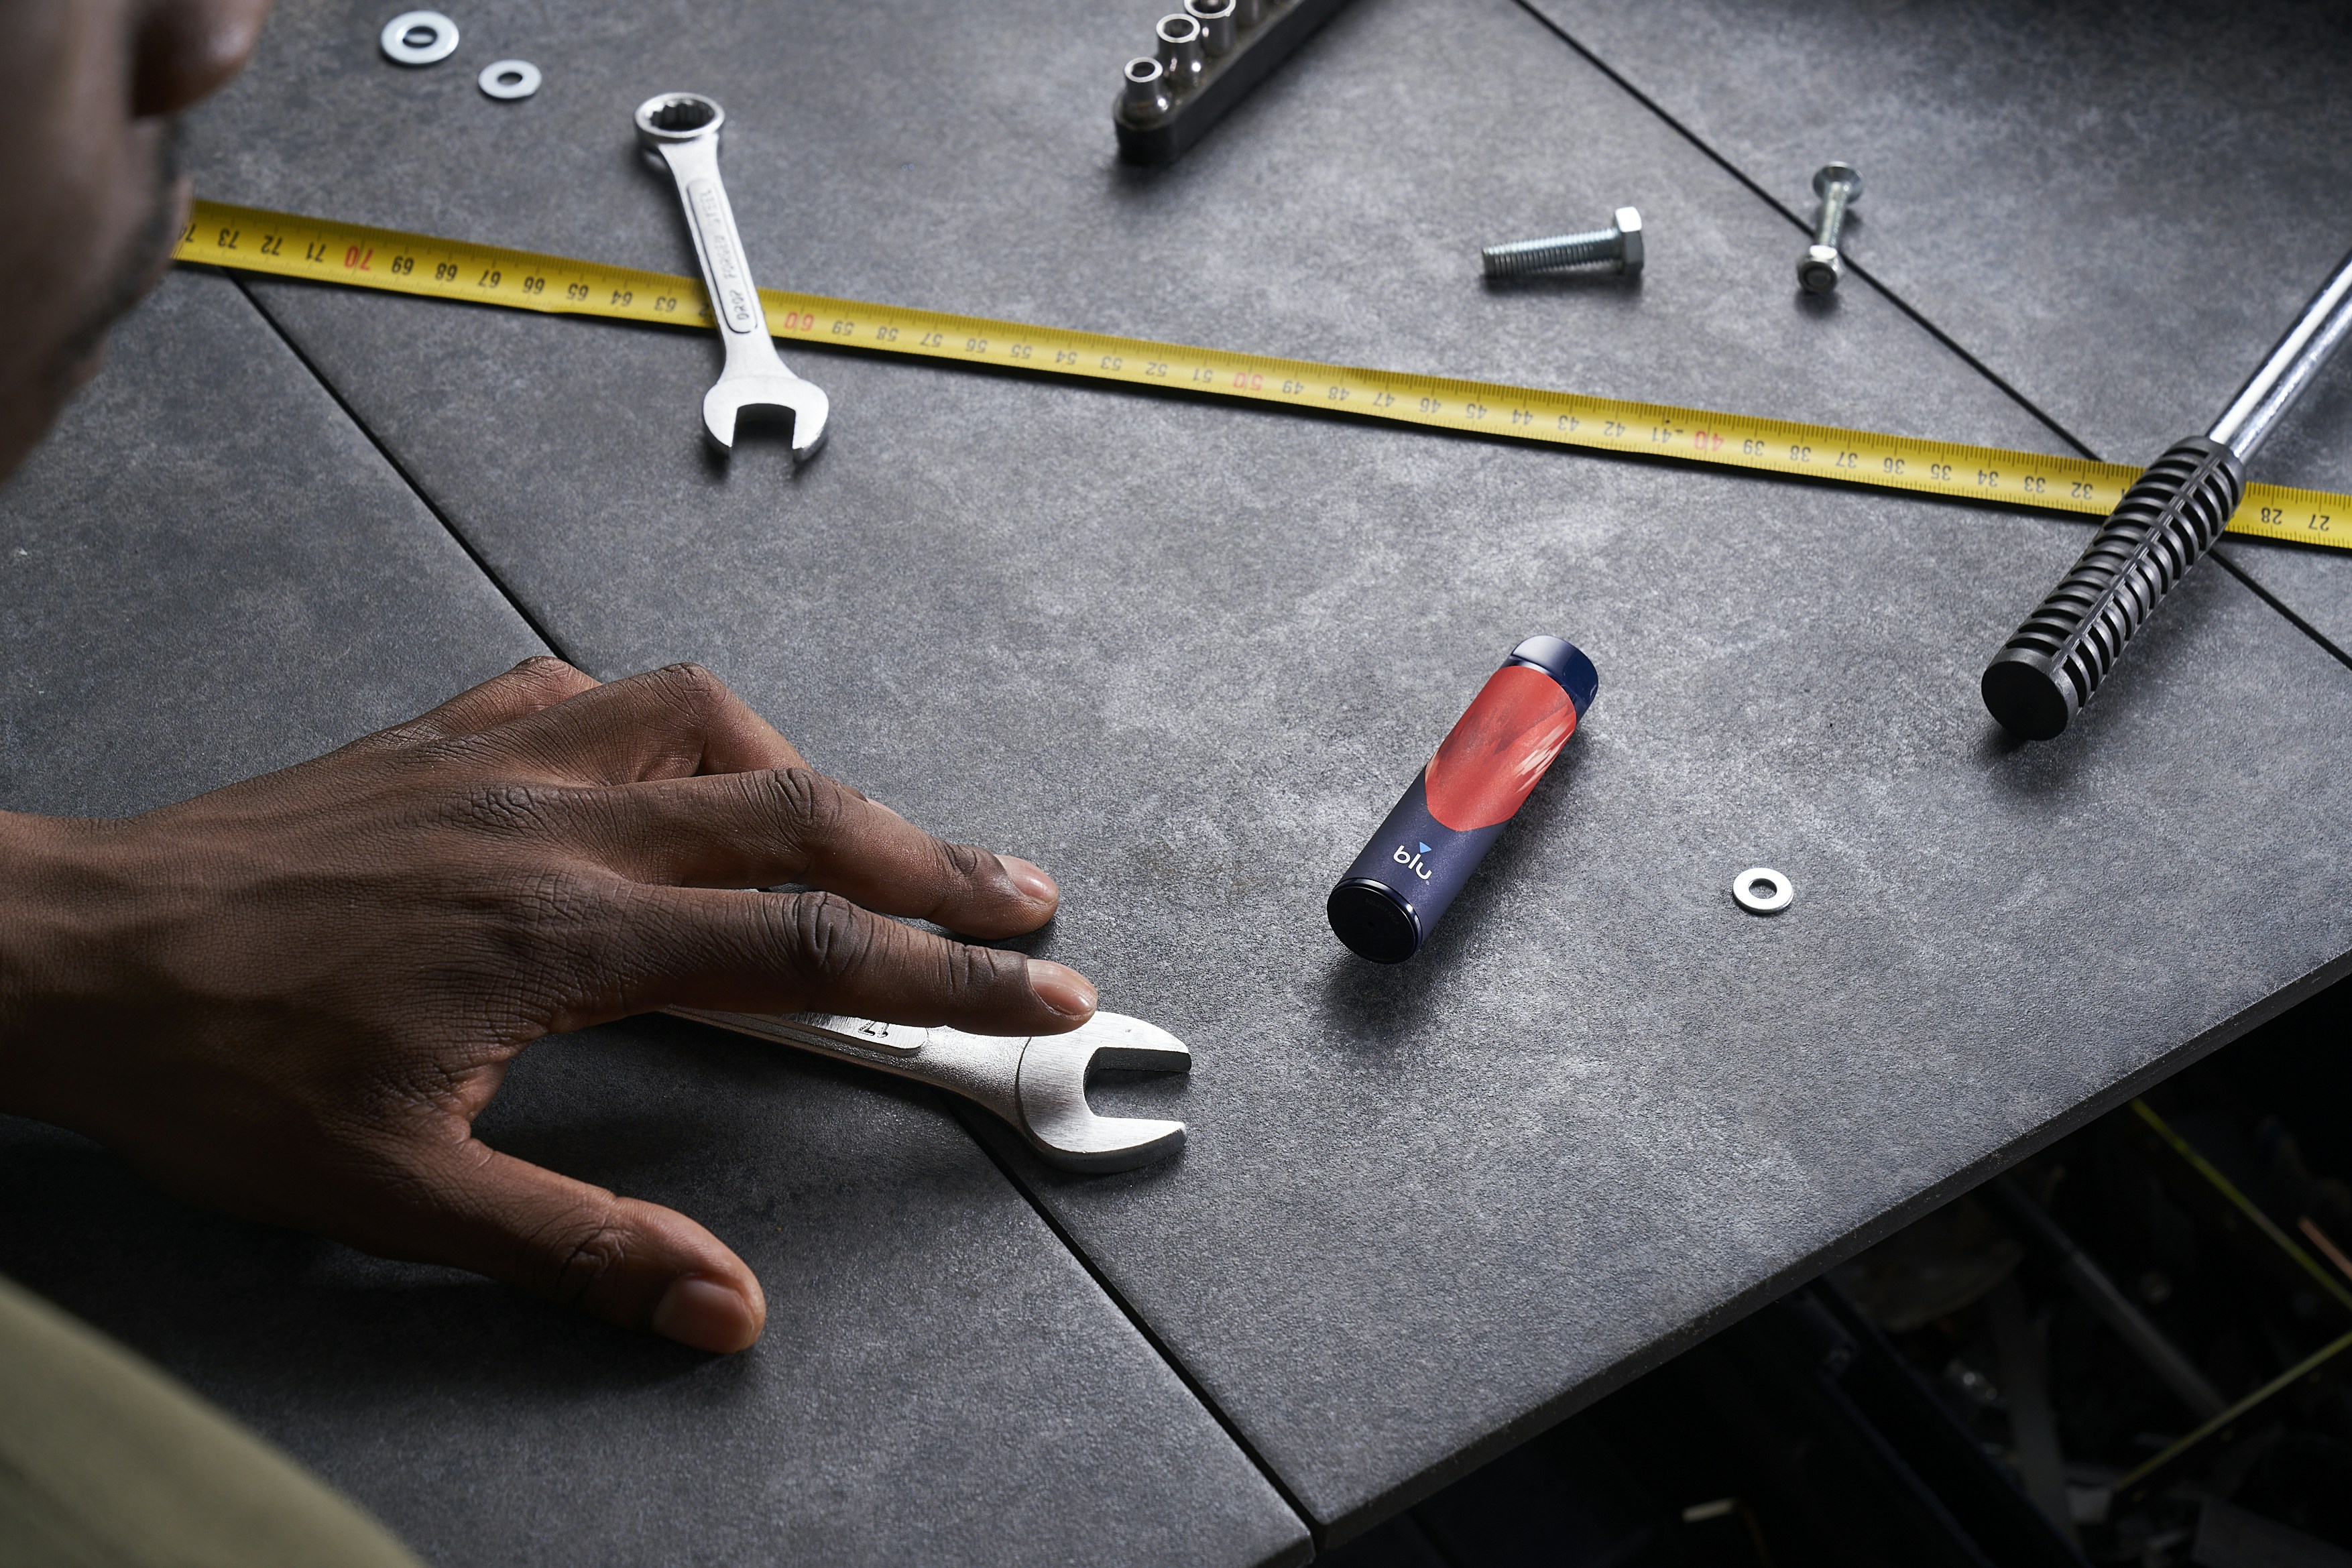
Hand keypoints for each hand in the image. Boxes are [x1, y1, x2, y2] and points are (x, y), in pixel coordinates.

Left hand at [0, 659, 1093, 1352]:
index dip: (946, 977)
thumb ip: (579, 1247)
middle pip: (803, 819)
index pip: (808, 953)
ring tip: (868, 832)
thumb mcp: (399, 1194)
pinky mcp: (448, 737)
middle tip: (1027, 901)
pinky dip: (674, 722)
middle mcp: (559, 826)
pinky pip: (596, 695)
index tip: (1039, 994)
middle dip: (937, 865)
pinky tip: (683, 758)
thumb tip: (719, 1305)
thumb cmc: (217, 1066)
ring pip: (712, 725)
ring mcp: (505, 763)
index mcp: (566, 937)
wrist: (68, 953)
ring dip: (815, 777)